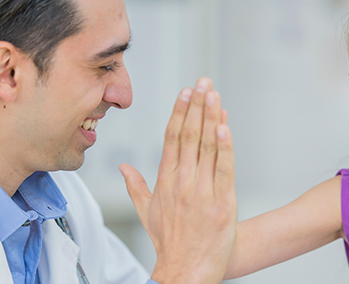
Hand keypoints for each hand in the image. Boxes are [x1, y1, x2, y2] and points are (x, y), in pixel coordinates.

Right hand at [120, 77, 235, 283]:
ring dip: (211, 118)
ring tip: (215, 95)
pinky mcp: (222, 203)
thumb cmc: (169, 243)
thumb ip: (136, 186)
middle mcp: (182, 183)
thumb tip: (123, 168)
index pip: (171, 138)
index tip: (186, 92)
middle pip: (189, 136)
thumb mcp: (147, 212)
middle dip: (197, 106)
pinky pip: (223, 169)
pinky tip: (225, 126)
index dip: (179, 112)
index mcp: (165, 182)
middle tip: (203, 83)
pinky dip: (224, 147)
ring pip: (206, 147)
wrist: (186, 271)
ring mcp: (201, 192)